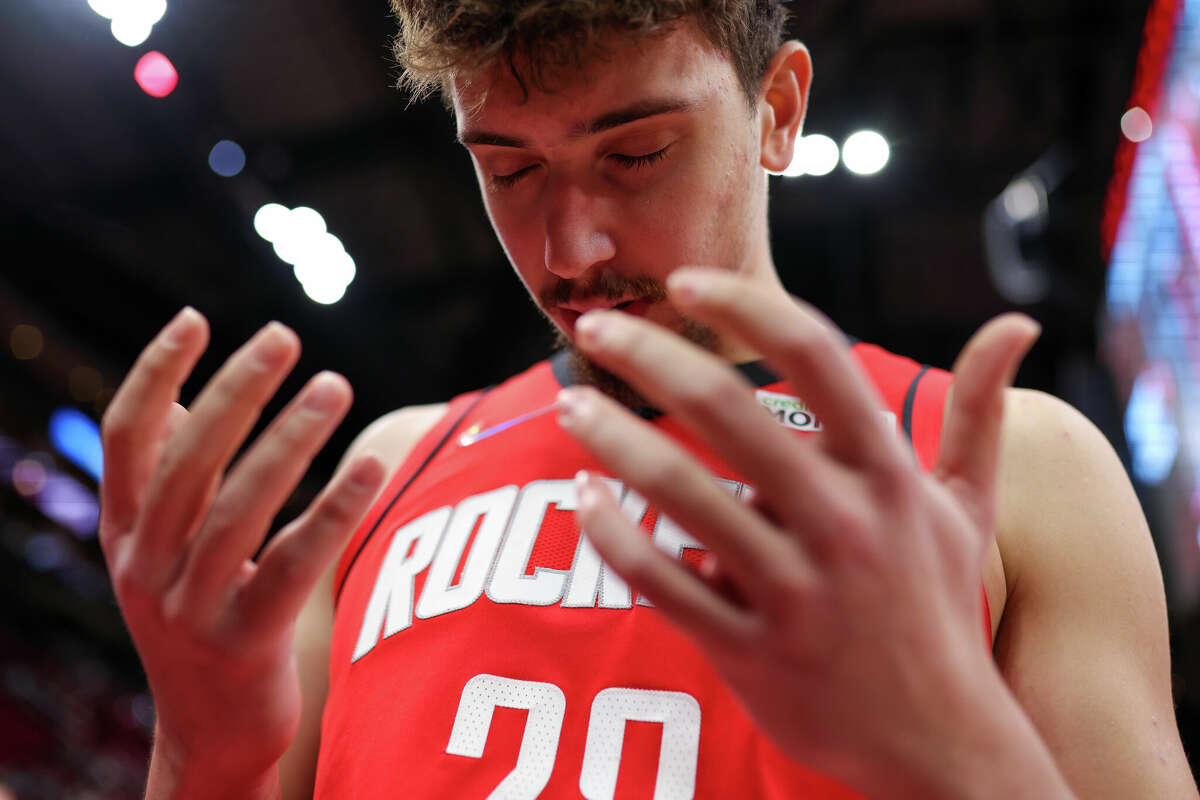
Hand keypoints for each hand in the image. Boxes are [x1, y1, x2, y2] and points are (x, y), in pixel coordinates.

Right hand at [99, 309, 384, 780]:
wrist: (210, 729)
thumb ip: (174, 478)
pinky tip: (369, 464)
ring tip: (334, 384)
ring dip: (289, 440)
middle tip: (284, 335)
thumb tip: (194, 394)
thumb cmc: (200, 616)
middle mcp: (143, 567)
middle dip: (236, 391)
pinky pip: (292, 565)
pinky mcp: (243, 642)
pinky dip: (332, 510)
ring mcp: (189, 608)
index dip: (155, 374)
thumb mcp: (166, 551)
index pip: (125, 437)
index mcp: (123, 533)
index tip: (194, 317)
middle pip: (188, 462)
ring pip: (238, 509)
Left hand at [555, 269, 1052, 795]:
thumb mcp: (966, 508)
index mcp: (888, 476)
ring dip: (611, 438)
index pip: (816, 355)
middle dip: (648, 355)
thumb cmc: (939, 607)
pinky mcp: (752, 651)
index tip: (683, 282)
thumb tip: (1020, 324)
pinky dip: (611, 536)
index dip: (745, 305)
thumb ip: (979, 412)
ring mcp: (796, 591)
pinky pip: (661, 582)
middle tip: (594, 325)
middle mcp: (843, 524)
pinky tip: (583, 500)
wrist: (941, 745)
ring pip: (681, 494)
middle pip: (729, 411)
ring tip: (568, 403)